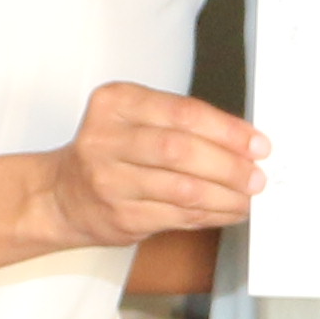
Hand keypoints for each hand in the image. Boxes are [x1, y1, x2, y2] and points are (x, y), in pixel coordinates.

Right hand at [39, 81, 266, 248]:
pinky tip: (227, 211)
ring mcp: (109, 179)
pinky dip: (211, 215)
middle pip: (182, 150)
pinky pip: (178, 216)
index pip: (183, 112)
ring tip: (248, 197)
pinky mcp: (119, 215)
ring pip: (183, 188)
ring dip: (226, 196)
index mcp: (116, 102)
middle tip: (257, 176)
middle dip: (229, 165)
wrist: (62, 195)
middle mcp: (106, 138)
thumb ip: (182, 124)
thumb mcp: (134, 120)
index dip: (227, 130)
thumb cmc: (111, 153)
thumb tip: (245, 143)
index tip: (258, 144)